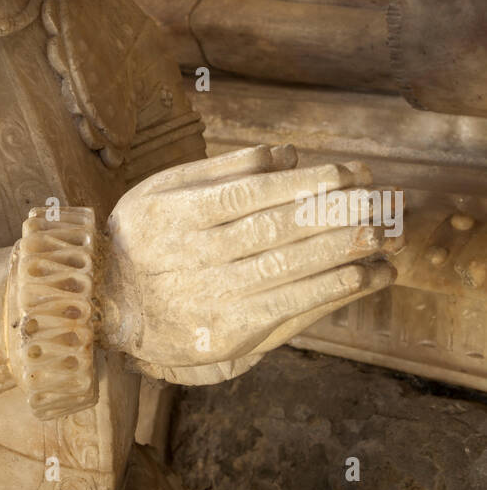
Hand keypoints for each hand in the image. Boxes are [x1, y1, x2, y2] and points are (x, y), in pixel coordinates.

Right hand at [99, 144, 401, 383]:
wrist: (107, 307)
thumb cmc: (142, 238)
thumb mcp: (162, 190)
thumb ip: (224, 170)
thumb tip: (287, 155)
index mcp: (175, 214)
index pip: (253, 194)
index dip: (307, 182)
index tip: (350, 173)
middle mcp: (192, 257)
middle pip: (277, 230)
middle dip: (336, 212)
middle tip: (381, 201)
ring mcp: (211, 299)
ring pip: (288, 269)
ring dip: (342, 251)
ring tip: (382, 236)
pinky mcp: (228, 334)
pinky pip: (289, 309)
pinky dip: (330, 292)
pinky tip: (362, 276)